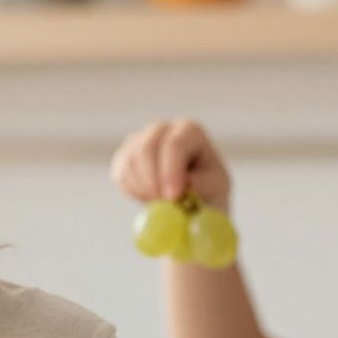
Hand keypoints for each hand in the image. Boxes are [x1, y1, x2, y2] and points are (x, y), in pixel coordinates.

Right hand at [110, 119, 231, 209]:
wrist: (190, 199)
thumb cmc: (207, 190)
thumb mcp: (216, 189)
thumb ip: (205, 184)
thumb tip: (188, 183)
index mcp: (190, 131)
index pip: (175, 145)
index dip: (171, 171)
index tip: (173, 197)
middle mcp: (163, 129)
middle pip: (147, 149)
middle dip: (153, 182)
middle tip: (162, 208)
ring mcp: (140, 140)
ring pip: (131, 163)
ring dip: (144, 190)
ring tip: (162, 204)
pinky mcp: (124, 156)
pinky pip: (121, 174)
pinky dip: (133, 192)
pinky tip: (149, 198)